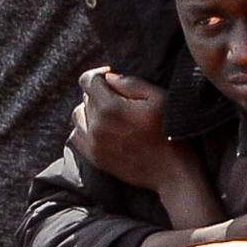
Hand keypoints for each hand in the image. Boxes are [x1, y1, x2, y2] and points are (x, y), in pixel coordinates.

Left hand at [70, 68, 177, 192]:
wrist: (170, 171)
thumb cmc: (168, 132)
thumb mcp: (158, 98)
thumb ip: (131, 83)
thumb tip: (109, 78)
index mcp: (110, 107)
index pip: (88, 81)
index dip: (99, 74)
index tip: (110, 76)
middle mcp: (96, 125)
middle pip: (85, 98)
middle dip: (99, 93)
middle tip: (119, 98)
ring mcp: (93, 144)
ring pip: (77, 116)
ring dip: (90, 110)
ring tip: (109, 114)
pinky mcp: (94, 158)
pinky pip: (76, 136)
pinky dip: (84, 129)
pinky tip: (100, 129)